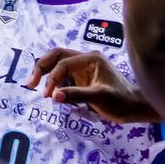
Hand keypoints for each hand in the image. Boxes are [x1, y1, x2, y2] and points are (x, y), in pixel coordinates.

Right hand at [25, 48, 160, 123]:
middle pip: (56, 56)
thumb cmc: (120, 101)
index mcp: (90, 59)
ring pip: (58, 64)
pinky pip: (63, 75)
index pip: (63, 64)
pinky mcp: (82, 77)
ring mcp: (83, 68)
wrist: (133, 108)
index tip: (48, 95)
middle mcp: (85, 59)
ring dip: (46, 74)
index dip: (52, 78)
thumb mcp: (99, 97)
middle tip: (31, 84)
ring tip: (37, 88)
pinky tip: (51, 92)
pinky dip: (54, 81)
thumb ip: (76, 95)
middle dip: (42, 68)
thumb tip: (53, 95)